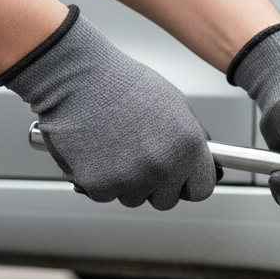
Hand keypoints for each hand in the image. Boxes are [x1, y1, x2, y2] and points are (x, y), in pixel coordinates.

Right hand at [0, 6, 217, 209]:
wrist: (78, 78)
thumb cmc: (123, 84)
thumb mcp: (175, 105)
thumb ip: (189, 139)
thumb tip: (199, 160)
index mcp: (189, 146)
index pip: (201, 189)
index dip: (187, 184)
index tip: (179, 180)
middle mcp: (164, 166)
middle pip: (166, 200)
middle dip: (154, 185)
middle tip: (138, 158)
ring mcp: (132, 178)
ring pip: (133, 198)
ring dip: (125, 182)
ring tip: (115, 148)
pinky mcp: (100, 184)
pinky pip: (105, 195)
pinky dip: (98, 180)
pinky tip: (97, 152)